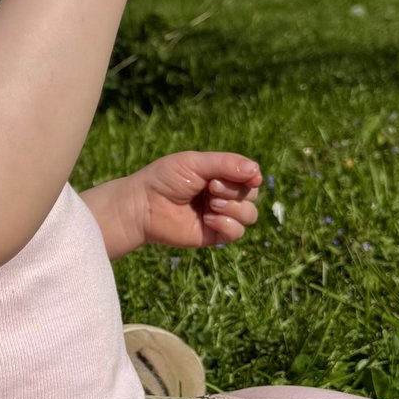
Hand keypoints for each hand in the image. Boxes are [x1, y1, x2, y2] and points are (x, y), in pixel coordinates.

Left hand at [126, 150, 260, 250]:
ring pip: (250, 215)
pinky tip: (208, 219)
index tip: (250, 177)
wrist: (142, 206)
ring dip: (234, 208)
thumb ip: (226, 164)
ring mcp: (220, 216)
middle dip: (234, 190)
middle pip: (251, 195)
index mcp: (218, 175)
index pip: (248, 176)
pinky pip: (238, 233)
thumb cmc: (164, 179)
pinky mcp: (214, 235)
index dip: (251, 176)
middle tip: (211, 187)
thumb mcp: (194, 163)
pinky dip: (228, 224)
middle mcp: (222, 195)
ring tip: (210, 204)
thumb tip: (256, 170)